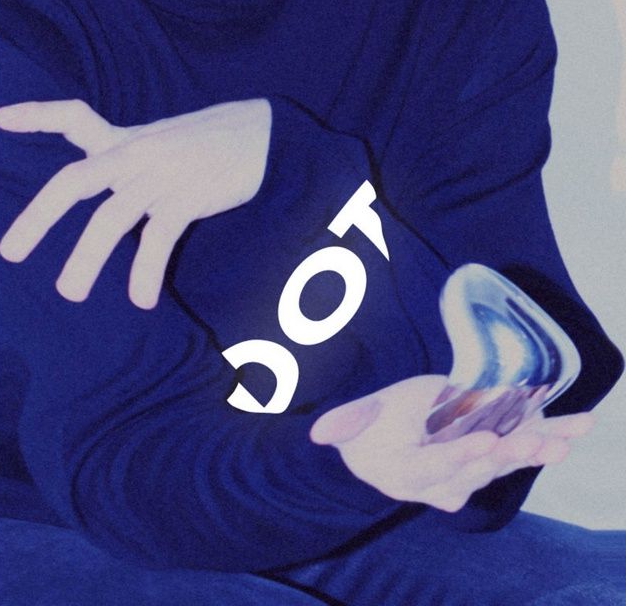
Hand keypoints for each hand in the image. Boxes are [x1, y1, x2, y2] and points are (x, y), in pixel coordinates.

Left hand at [0, 98, 271, 308]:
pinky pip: (159, 238)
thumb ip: (134, 153)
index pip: (76, 119)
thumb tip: (113, 175)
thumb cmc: (213, 143)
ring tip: (70, 293)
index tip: (2, 121)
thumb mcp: (166, 140)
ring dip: (86, 259)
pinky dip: (147, 270)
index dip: (38, 116)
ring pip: (111, 219)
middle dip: (39, 218)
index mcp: (128, 141)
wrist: (263, 134)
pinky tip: (141, 299)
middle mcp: (136, 156)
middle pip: (74, 182)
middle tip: (10, 254)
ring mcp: (160, 176)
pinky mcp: (188, 197)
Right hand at [311, 375, 593, 511]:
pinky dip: (550, 435)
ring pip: (505, 461)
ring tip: (564, 437)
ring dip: (535, 449)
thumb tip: (318, 433)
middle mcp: (444, 478)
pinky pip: (521, 446)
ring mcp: (471, 466)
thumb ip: (345, 422)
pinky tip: (578, 425)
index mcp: (407, 472)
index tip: (483, 443)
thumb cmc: (375, 428)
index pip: (433, 469)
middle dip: (509, 455)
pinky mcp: (491, 449)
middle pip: (477, 469)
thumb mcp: (356, 419)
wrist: (391, 444)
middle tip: (538, 441)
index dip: (457, 458)